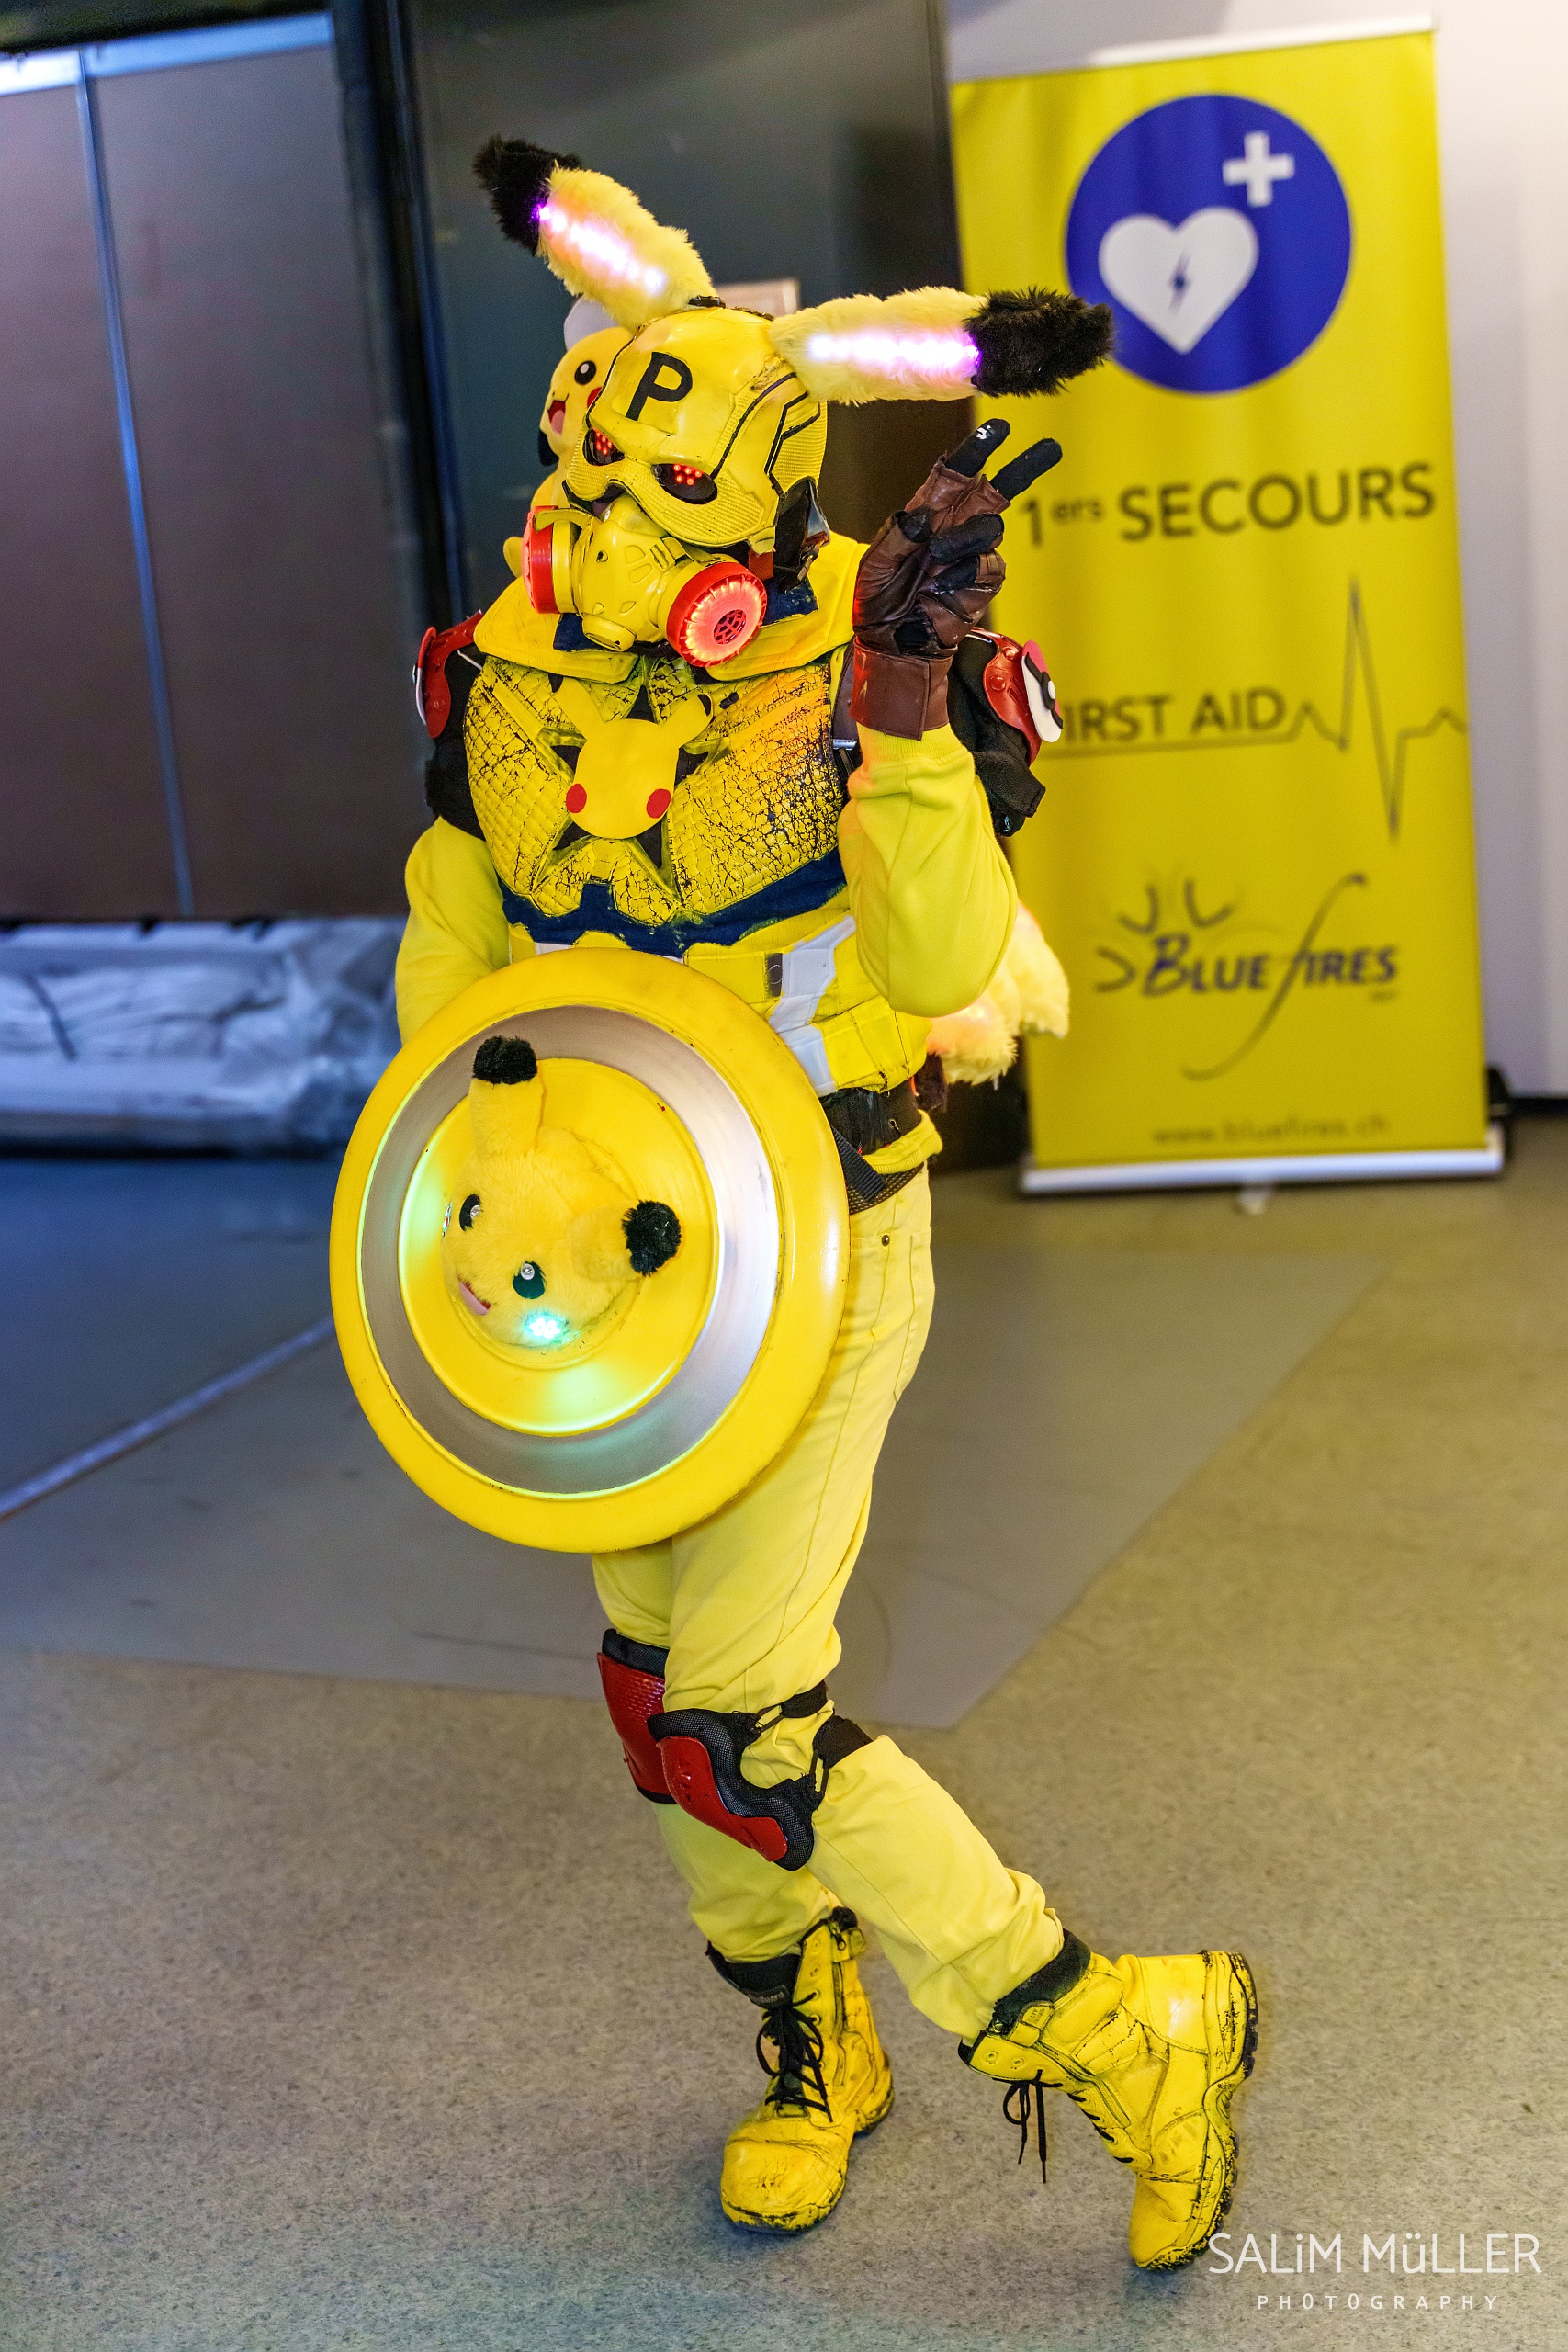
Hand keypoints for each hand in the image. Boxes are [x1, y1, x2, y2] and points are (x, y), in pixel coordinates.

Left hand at [851, 421, 1061, 736]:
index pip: (955, 474)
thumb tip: (923, 516)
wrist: (890, 647)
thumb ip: (897, 538)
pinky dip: (968, 572)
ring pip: (991, 528)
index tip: (999, 429)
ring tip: (938, 555)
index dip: (976, 450)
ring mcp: (971, 557)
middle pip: (996, 491)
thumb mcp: (875, 565)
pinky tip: (944, 584)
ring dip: (966, 537)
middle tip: (1051, 449)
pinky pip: (989, 567)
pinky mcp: (981, 586)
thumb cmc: (878, 602)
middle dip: (1024, 468)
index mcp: (928, 512)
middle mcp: (955, 529)